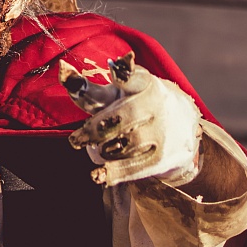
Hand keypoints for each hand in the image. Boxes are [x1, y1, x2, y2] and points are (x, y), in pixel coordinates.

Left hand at [70, 61, 201, 189]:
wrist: (183, 128)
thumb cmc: (139, 105)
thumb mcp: (121, 94)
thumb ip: (92, 89)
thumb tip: (63, 71)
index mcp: (144, 84)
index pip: (132, 77)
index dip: (123, 73)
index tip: (114, 71)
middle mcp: (155, 104)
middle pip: (124, 116)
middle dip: (96, 129)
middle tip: (75, 141)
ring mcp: (161, 131)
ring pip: (128, 144)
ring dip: (104, 150)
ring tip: (98, 149)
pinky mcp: (162, 156)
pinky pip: (136, 167)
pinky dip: (114, 173)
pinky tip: (97, 175)